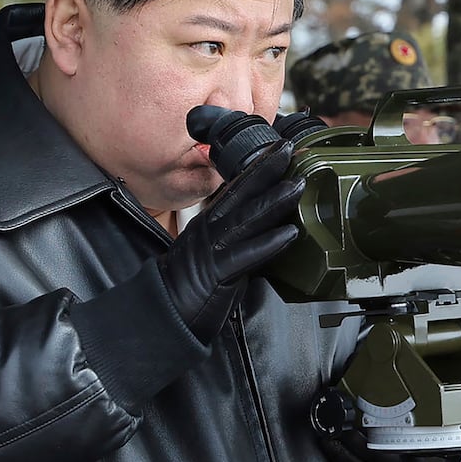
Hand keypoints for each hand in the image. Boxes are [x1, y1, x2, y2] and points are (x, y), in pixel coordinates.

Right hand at [159, 139, 301, 342]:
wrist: (162, 313)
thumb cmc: (187, 289)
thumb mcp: (211, 254)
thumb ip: (235, 239)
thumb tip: (263, 231)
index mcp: (208, 223)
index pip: (235, 189)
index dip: (257, 167)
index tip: (276, 148)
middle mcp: (210, 229)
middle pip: (240, 193)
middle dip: (267, 169)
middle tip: (289, 148)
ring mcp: (213, 249)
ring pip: (247, 218)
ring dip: (275, 200)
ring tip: (299, 185)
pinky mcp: (217, 273)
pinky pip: (247, 255)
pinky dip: (269, 244)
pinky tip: (290, 234)